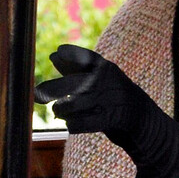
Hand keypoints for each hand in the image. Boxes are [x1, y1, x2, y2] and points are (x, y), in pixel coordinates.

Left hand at [35, 45, 178, 177]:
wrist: (141, 117)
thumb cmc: (112, 94)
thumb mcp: (99, 78)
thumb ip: (76, 68)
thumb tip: (53, 55)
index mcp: (106, 69)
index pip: (88, 58)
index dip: (72, 54)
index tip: (57, 53)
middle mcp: (108, 82)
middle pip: (75, 83)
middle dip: (53, 88)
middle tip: (37, 94)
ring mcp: (110, 101)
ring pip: (75, 104)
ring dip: (62, 109)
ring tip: (58, 111)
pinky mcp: (109, 121)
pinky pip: (81, 123)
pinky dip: (72, 124)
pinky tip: (70, 123)